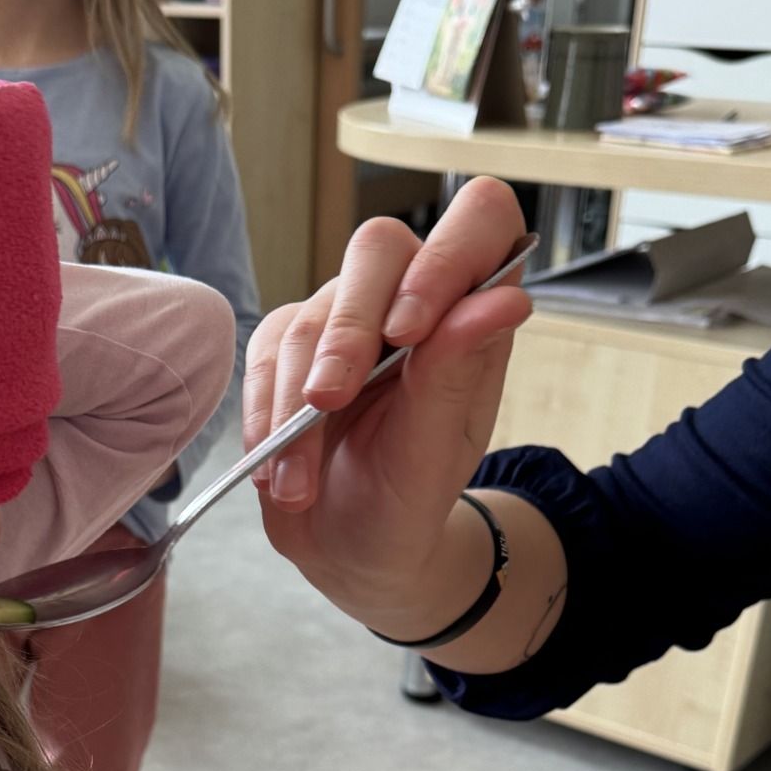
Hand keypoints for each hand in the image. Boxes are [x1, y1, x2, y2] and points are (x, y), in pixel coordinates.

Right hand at [243, 178, 531, 625]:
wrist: (350, 549)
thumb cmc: (406, 502)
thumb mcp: (436, 453)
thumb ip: (458, 374)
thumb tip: (506, 297)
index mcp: (471, 313)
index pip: (478, 222)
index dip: (445, 256)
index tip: (409, 332)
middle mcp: (410, 298)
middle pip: (378, 248)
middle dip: (347, 331)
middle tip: (329, 403)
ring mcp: (346, 317)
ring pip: (311, 312)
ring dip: (296, 402)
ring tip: (299, 484)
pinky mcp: (288, 344)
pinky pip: (265, 351)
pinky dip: (264, 413)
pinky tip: (276, 468)